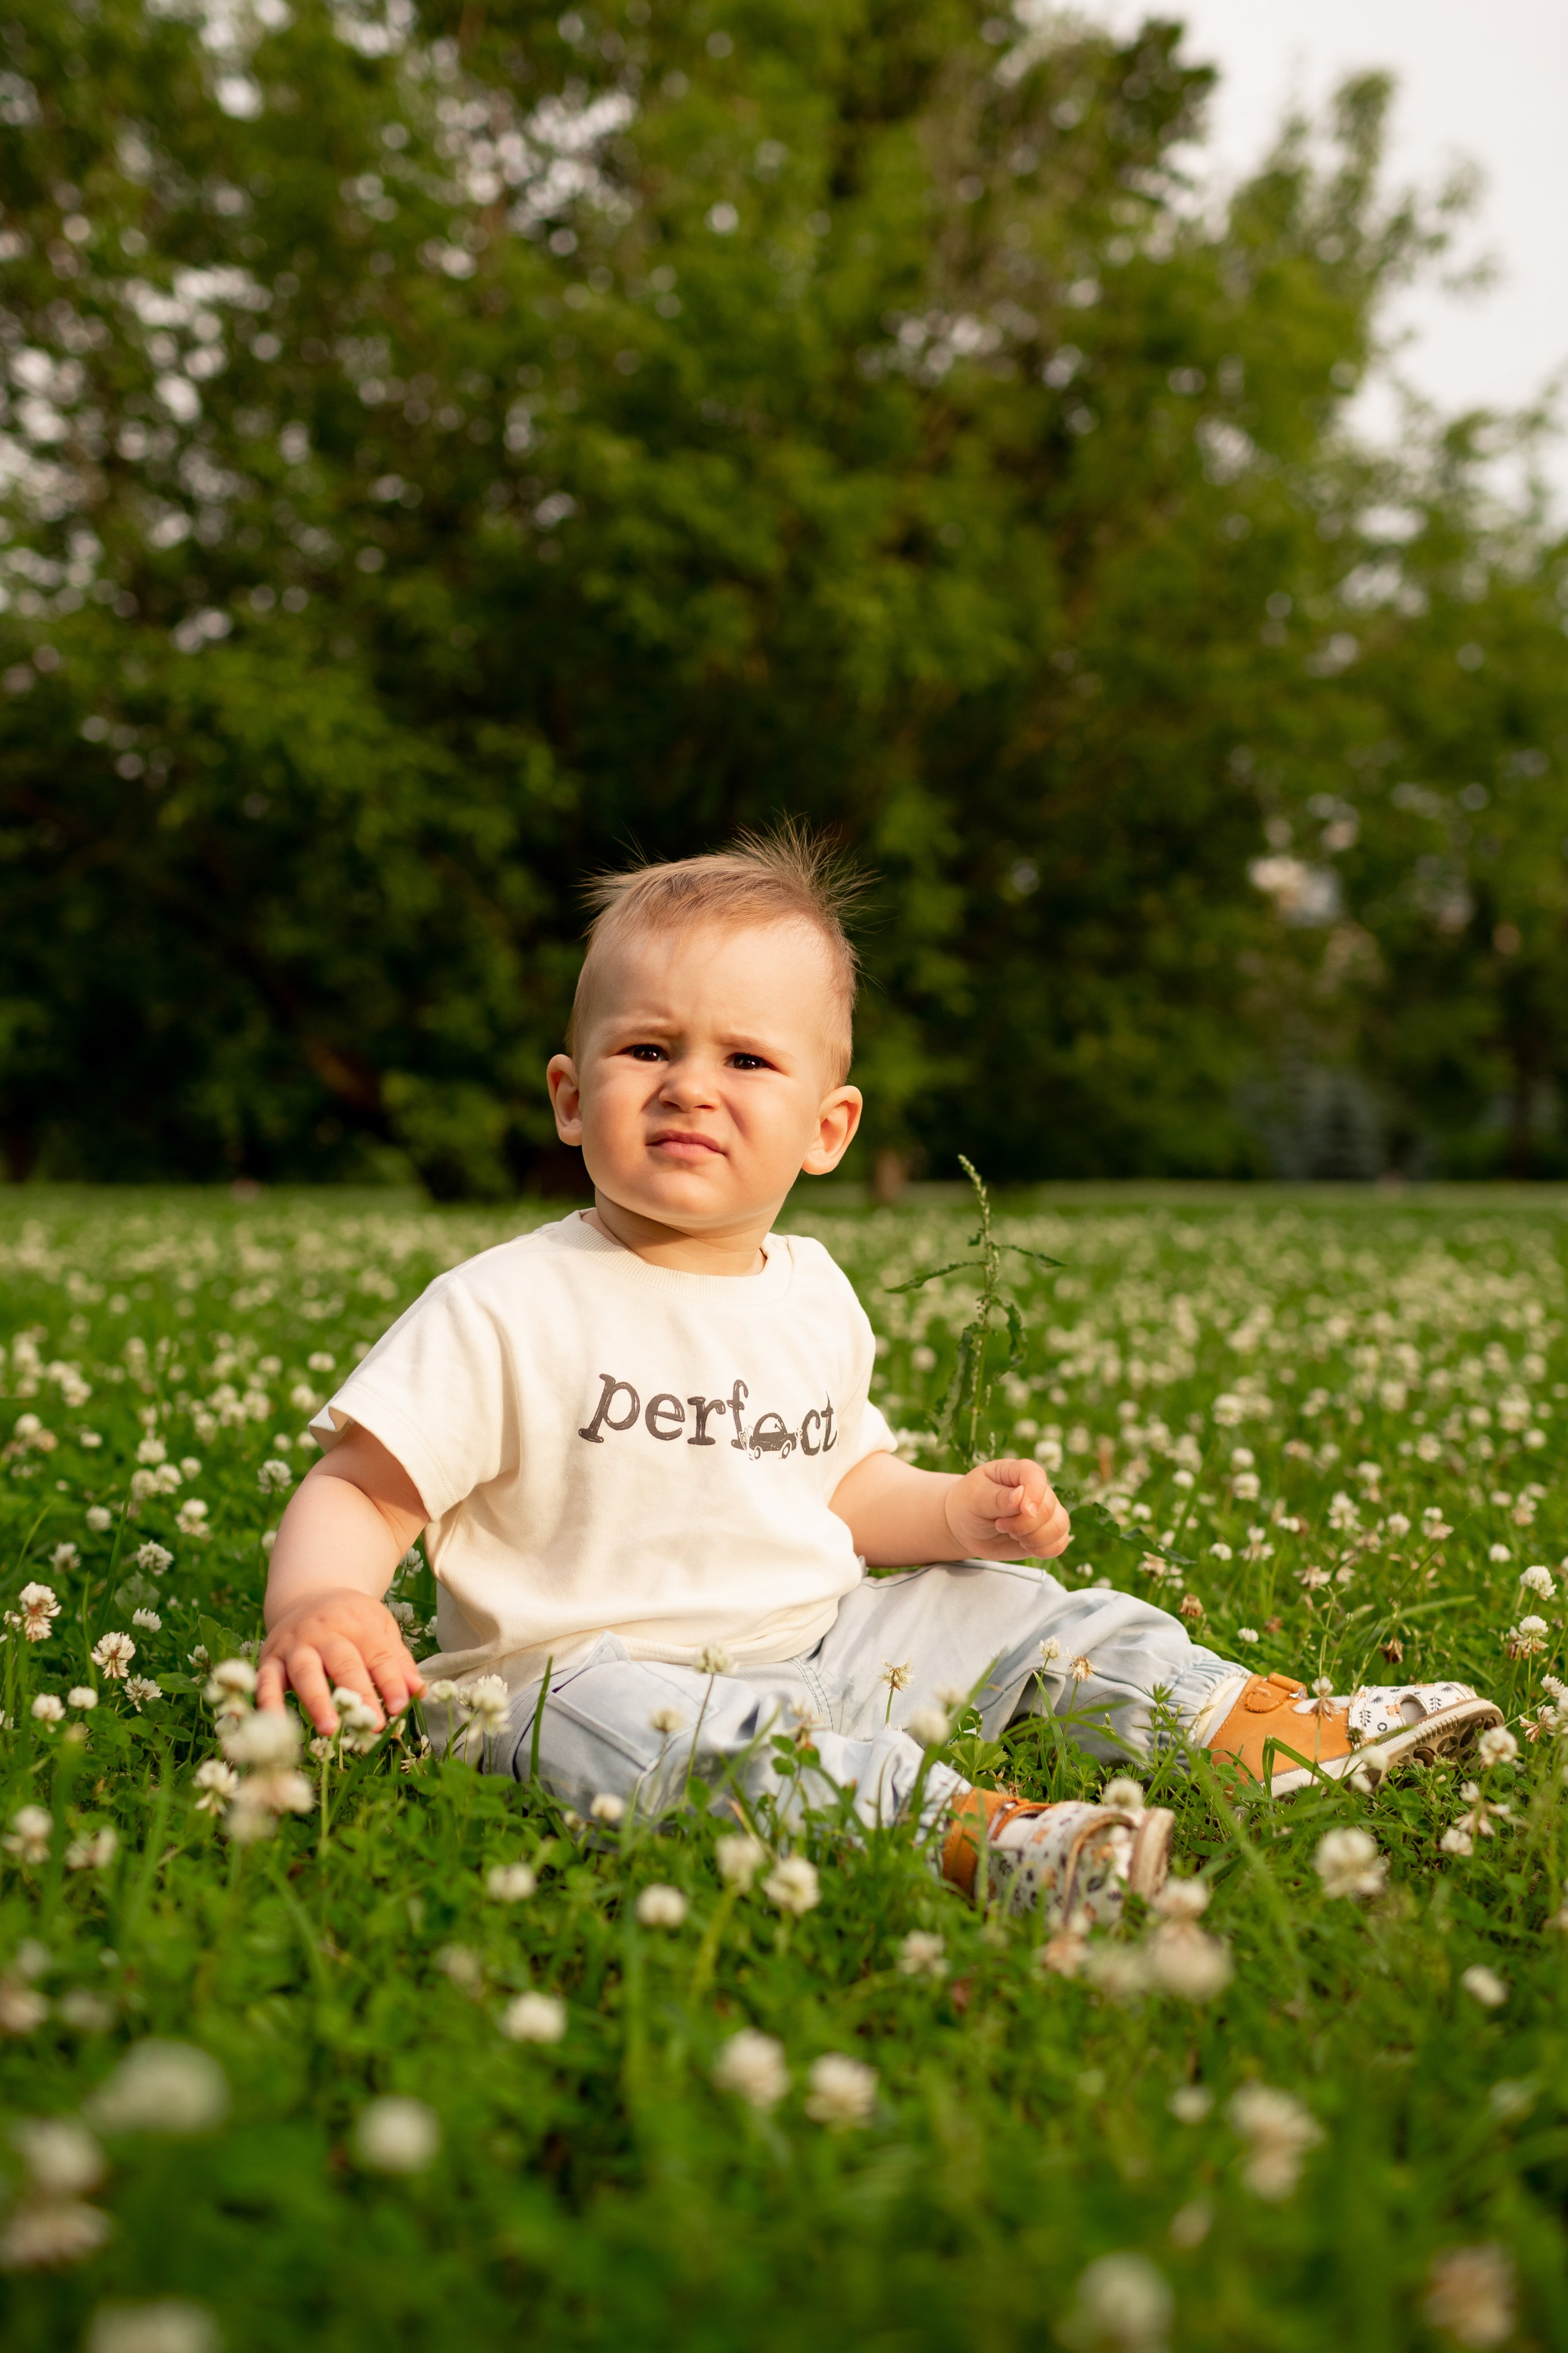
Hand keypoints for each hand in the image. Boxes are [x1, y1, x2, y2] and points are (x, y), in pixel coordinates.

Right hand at [256, 1587, 425, 1736]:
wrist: (308, 1595)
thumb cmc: (352, 1620)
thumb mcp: (380, 1628)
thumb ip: (398, 1661)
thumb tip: (418, 1692)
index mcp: (358, 1623)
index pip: (378, 1654)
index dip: (391, 1681)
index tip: (402, 1707)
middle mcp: (324, 1632)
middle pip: (344, 1662)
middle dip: (359, 1693)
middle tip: (373, 1723)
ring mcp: (295, 1644)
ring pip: (305, 1671)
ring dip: (317, 1700)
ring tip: (330, 1728)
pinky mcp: (270, 1657)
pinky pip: (266, 1680)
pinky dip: (268, 1702)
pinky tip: (275, 1725)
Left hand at [943, 1458, 1070, 1560]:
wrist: (965, 1526)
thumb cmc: (968, 1505)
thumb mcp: (975, 1498)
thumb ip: (998, 1498)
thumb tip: (1021, 1496)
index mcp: (1017, 1471)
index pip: (1036, 1476)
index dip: (1034, 1493)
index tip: (1024, 1510)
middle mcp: (1036, 1490)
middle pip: (1049, 1507)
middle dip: (1024, 1524)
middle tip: (999, 1525)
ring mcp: (1044, 1512)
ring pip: (1060, 1525)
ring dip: (1035, 1538)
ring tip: (1011, 1535)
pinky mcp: (1046, 1533)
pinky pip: (1060, 1543)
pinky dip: (1044, 1550)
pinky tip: (1024, 1546)